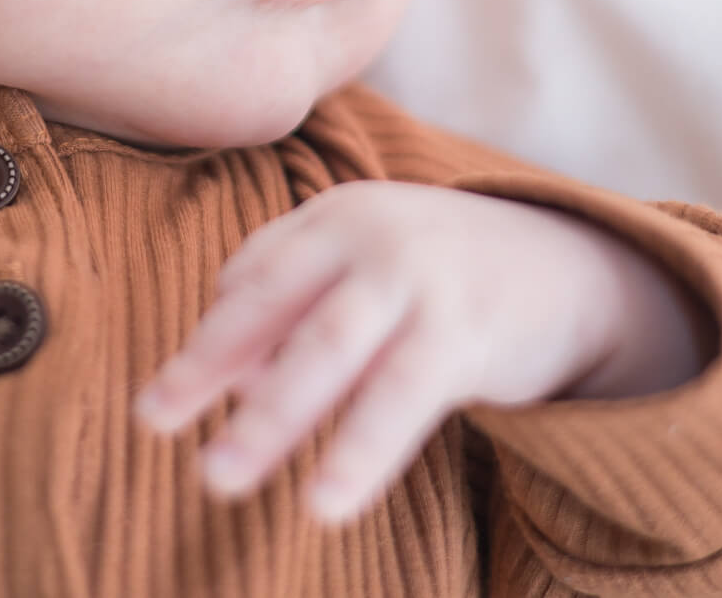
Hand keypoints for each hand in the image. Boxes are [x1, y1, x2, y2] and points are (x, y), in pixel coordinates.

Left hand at [132, 180, 712, 522]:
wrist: (572, 270)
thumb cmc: (440, 280)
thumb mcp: (363, 275)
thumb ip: (293, 316)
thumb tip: (221, 385)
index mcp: (333, 216)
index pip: (252, 278)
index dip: (212, 341)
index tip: (165, 403)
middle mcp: (368, 235)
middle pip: (270, 306)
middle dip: (206, 367)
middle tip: (149, 423)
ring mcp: (416, 279)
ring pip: (326, 352)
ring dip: (269, 418)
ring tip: (219, 478)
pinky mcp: (463, 332)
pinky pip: (398, 400)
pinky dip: (357, 453)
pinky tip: (323, 504)